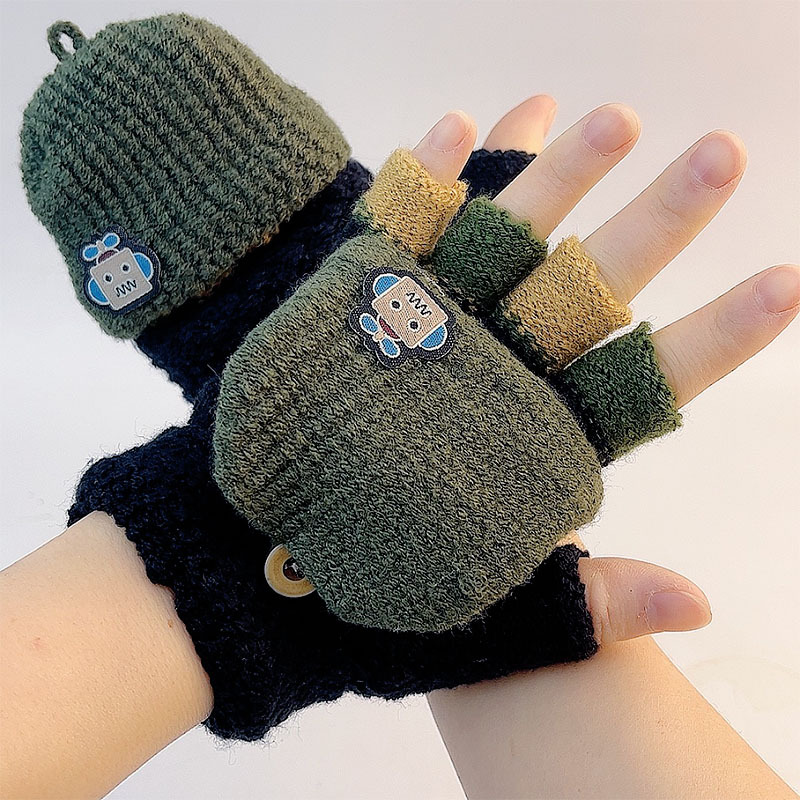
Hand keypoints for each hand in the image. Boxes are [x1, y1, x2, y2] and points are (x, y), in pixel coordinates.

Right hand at [370, 100, 797, 641]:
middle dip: (659, 223)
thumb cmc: (397, 595)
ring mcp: (445, 330)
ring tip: (615, 115)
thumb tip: (702, 609)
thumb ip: (599, 604)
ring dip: (561, 176)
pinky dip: (431, 182)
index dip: (717, 335)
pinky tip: (461, 122)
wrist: (290, 567)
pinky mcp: (377, 308)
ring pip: (512, 241)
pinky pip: (407, 233)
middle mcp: (507, 370)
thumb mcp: (510, 614)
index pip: (650, 378)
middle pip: (594, 287)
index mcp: (548, 433)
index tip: (786, 285)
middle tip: (725, 155)